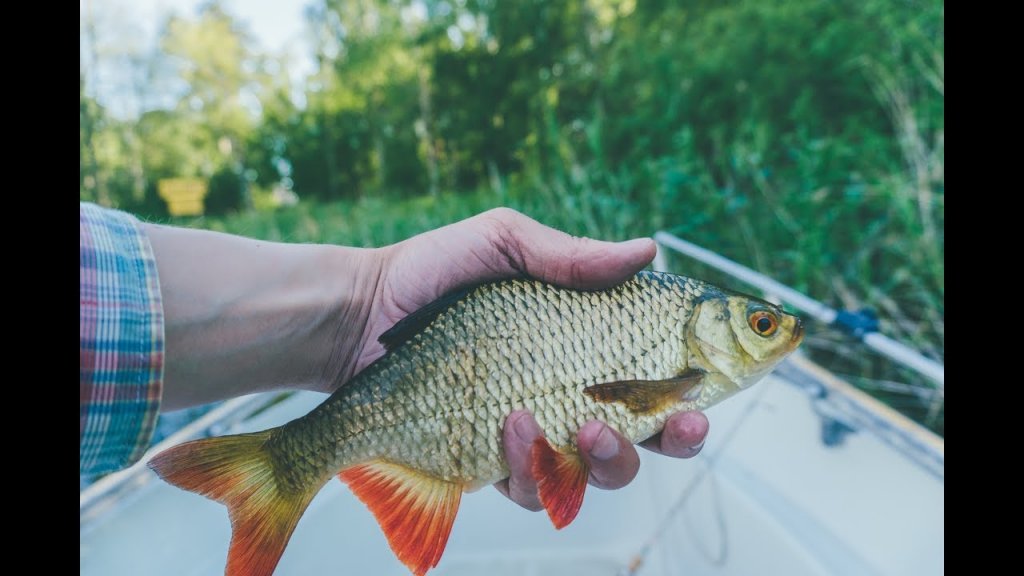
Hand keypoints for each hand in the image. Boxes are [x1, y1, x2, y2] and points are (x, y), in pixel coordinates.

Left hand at [361, 208, 708, 509]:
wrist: (358, 317)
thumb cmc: (429, 272)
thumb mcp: (502, 244)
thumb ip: (570, 255)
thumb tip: (648, 250)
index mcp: (581, 341)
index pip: (655, 371)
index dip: (691, 393)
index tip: (703, 398)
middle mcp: (565, 389)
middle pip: (645, 435)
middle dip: (669, 442)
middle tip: (671, 428)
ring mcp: (531, 429)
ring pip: (595, 473)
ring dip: (604, 460)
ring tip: (577, 429)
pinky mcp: (491, 460)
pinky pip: (532, 488)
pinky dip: (532, 469)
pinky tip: (508, 428)